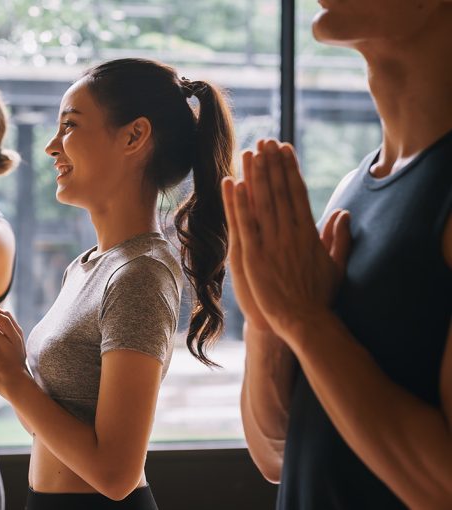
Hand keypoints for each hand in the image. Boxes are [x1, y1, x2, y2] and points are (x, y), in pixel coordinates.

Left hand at [225, 139, 350, 340]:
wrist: (303, 321)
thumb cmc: (319, 297)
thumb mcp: (336, 265)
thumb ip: (340, 238)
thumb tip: (344, 214)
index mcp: (308, 232)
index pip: (297, 192)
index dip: (289, 169)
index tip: (284, 148)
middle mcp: (290, 232)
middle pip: (279, 191)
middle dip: (271, 164)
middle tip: (264, 140)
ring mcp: (271, 243)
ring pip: (262, 202)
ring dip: (255, 175)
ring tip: (250, 152)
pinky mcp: (254, 256)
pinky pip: (244, 224)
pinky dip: (238, 202)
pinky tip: (233, 183)